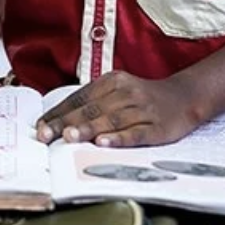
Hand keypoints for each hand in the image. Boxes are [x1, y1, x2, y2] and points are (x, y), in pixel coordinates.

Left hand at [36, 72, 199, 147]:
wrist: (184, 97)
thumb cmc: (143, 98)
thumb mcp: (118, 91)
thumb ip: (93, 103)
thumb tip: (59, 120)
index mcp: (112, 81)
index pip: (79, 97)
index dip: (59, 112)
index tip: (40, 127)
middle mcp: (126, 92)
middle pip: (91, 108)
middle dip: (66, 123)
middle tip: (47, 135)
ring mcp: (142, 109)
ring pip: (110, 120)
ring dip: (88, 129)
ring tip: (69, 137)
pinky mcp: (157, 127)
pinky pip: (135, 133)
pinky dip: (118, 138)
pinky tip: (104, 143)